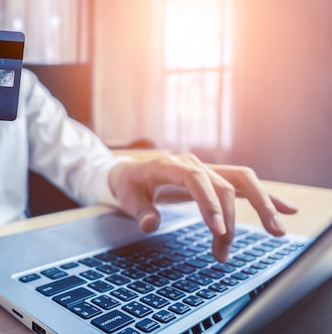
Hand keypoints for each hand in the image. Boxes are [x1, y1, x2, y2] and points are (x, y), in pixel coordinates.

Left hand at [108, 153, 297, 261]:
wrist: (131, 172)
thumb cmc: (130, 185)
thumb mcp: (127, 198)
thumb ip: (140, 211)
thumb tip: (150, 225)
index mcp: (171, 166)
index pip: (197, 180)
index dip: (210, 204)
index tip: (217, 230)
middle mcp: (193, 164)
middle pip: (225, 184)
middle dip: (231, 218)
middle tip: (226, 250)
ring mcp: (207, 169)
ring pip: (242, 181)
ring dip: (261, 205)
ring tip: (276, 232)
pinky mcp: (215, 179)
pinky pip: (244, 185)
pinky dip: (265, 197)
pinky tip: (286, 210)